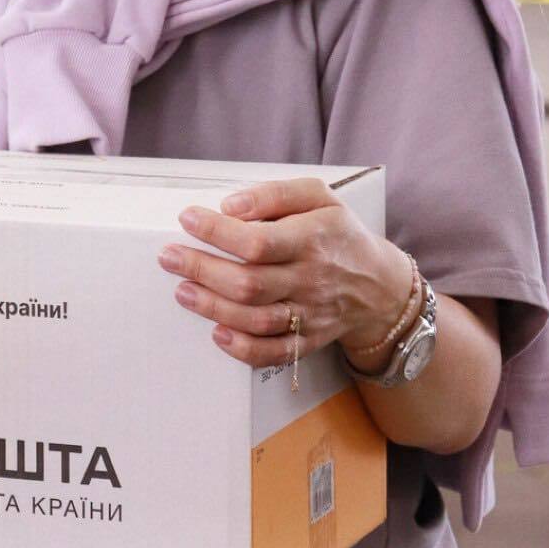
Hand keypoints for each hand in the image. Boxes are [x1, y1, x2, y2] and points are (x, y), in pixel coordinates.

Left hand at [157, 178, 411, 367]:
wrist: (379, 284)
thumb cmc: (338, 234)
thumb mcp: (319, 197)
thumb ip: (275, 194)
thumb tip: (230, 205)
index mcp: (312, 239)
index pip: (258, 241)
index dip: (217, 232)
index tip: (188, 219)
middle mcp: (310, 280)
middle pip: (249, 283)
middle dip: (202, 270)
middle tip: (169, 257)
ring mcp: (309, 315)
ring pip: (255, 319)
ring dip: (212, 307)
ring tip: (181, 291)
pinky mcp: (307, 340)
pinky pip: (272, 353)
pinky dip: (241, 348)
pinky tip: (217, 332)